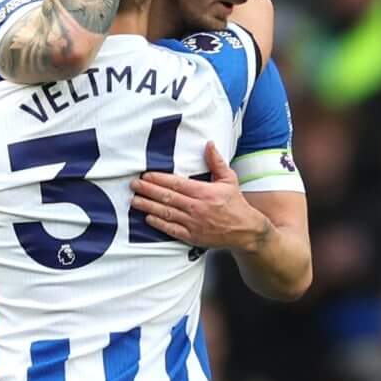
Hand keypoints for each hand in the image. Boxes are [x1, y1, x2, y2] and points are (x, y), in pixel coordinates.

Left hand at [132, 143, 266, 251]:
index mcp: (204, 192)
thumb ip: (217, 162)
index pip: (176, 184)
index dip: (159, 179)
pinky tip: (148, 218)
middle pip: (167, 197)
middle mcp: (196, 208)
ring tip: (135, 200)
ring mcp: (193, 223)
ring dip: (148, 206)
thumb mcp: (229, 179)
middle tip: (134, 185)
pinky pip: (172, 229)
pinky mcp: (192, 236)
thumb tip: (209, 144)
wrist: (246, 230)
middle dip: (148, 190)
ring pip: (166, 213)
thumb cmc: (236, 203)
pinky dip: (159, 224)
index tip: (146, 175)